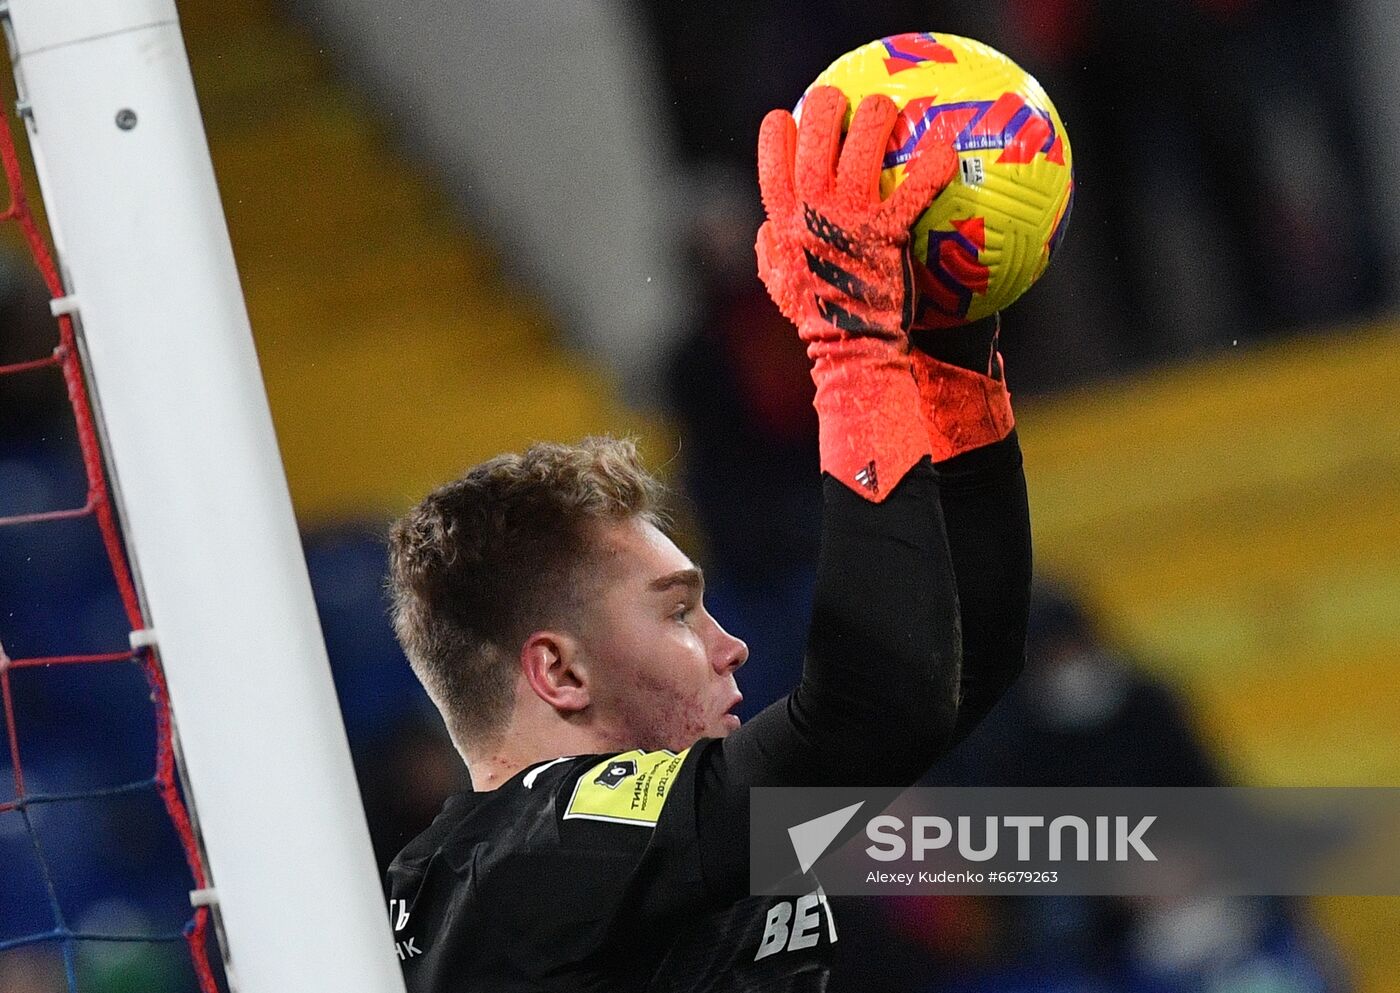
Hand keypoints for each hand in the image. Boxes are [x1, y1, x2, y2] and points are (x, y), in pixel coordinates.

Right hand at [756, 86, 957, 341]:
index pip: (772, 154)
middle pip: (816, 132)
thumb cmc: (817, 317)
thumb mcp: (778, 284)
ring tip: (889, 109)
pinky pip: (914, 185)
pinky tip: (945, 149)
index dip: (781, 129)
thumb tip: (769, 228)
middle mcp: (811, 208)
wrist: (850, 345)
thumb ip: (770, 250)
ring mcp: (849, 216)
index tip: (792, 118)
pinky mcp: (887, 230)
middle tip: (845, 99)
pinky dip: (932, 164)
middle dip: (829, 105)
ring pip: (863, 142)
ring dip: (878, 116)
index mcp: (782, 216)